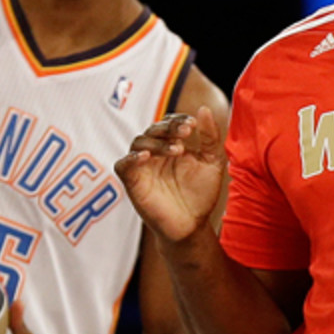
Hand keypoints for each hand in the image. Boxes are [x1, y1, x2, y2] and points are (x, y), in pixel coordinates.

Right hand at [114, 107, 225, 241]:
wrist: (192, 225)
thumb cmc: (201, 194)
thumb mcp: (212, 162)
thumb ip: (210, 137)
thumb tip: (204, 109)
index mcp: (172, 144)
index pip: (169, 123)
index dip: (179, 120)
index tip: (193, 125)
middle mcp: (155, 152)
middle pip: (153, 129)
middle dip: (169, 128)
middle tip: (186, 133)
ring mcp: (142, 166)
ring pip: (139, 142)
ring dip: (157, 142)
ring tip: (177, 150)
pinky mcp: (132, 182)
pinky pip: (122, 165)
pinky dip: (131, 158)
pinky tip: (146, 156)